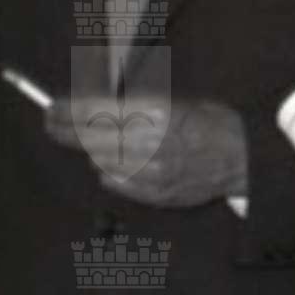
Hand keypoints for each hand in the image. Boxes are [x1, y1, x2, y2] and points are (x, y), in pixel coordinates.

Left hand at [44, 94, 247, 207]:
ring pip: (101, 161)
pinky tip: (106, 166)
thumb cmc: (212, 122)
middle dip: (64, 129)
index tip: (51, 106)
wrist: (245, 157)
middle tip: (49, 123)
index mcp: (157, 112)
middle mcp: (151, 142)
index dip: (68, 110)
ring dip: (90, 150)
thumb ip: (136, 108)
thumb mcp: (176, 101)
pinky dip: (108, 173)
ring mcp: (153, 171)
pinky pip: (117, 183)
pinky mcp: (157, 193)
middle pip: (91, 137)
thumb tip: (94, 109)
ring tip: (84, 141)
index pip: (97, 111)